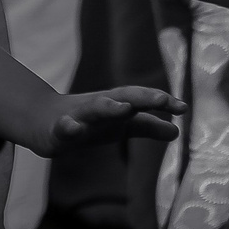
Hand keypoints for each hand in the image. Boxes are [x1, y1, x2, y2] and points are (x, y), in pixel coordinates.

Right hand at [39, 86, 180, 155]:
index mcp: (117, 105)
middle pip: (124, 97)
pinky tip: (74, 128)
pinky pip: (64, 128)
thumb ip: (148, 128)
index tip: (183, 108)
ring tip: (125, 109)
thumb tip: (176, 132)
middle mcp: (101, 106)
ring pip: (95, 108)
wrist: (44, 123)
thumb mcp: (121, 127)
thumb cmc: (90, 123)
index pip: (143, 100)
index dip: (162, 102)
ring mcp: (79, 116)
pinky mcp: (59, 130)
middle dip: (143, 97)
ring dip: (110, 107)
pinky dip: (69, 127)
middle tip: (162, 99)